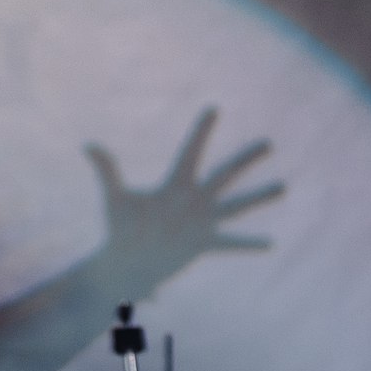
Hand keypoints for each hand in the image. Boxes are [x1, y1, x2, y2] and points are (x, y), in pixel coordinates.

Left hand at [85, 107, 280, 291]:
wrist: (126, 262)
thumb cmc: (119, 228)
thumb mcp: (116, 200)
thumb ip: (106, 172)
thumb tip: (87, 145)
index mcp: (174, 186)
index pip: (191, 153)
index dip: (201, 131)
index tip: (213, 108)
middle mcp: (192, 200)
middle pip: (224, 175)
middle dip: (245, 160)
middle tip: (268, 143)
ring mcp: (201, 222)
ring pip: (237, 206)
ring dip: (260, 197)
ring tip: (283, 186)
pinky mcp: (204, 244)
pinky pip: (231, 244)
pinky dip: (249, 245)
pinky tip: (269, 243)